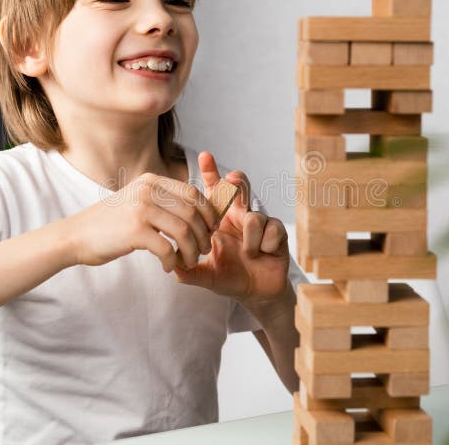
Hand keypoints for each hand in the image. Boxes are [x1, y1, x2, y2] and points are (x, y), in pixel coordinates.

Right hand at [68, 171, 218, 268]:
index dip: (208, 213)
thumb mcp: (137, 199)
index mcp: (151, 181)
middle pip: (193, 213)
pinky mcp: (134, 231)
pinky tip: (167, 267)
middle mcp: (148, 190)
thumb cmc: (110, 223)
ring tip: (188, 262)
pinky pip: (166, 249)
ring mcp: (141, 209)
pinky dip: (171, 261)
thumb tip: (197, 211)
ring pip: (184, 232)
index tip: (211, 229)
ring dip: (191, 251)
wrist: (76, 235)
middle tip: (203, 250)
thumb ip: (162, 200)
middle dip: (204, 235)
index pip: (193, 193)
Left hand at [173, 152, 289, 304]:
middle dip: (237, 181)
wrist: (257, 293)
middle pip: (240, 187)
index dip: (211, 173)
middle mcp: (240, 216)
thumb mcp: (206, 276)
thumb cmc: (230, 277)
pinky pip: (270, 230)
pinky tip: (262, 255)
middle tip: (231, 179)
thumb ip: (189, 272)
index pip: (215, 192)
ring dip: (249, 237)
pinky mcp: (277, 232)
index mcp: (221, 220)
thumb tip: (171, 268)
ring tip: (248, 253)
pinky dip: (263, 245)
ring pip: (254, 216)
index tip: (204, 156)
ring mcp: (260, 222)